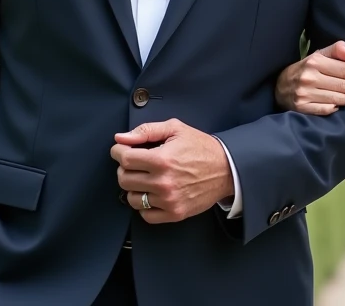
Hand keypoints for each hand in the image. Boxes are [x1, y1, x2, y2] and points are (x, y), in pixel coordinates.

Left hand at [111, 120, 232, 223]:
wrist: (226, 169)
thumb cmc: (201, 147)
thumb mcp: (176, 129)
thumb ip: (146, 131)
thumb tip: (121, 138)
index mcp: (162, 159)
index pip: (125, 159)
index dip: (118, 152)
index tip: (121, 150)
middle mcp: (163, 182)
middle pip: (124, 179)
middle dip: (124, 168)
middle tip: (135, 163)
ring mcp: (168, 200)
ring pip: (132, 198)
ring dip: (133, 187)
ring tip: (144, 178)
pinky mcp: (174, 213)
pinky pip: (145, 214)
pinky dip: (144, 205)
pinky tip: (152, 193)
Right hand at [275, 41, 344, 114]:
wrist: (280, 86)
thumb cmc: (305, 69)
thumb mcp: (319, 55)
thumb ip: (338, 51)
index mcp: (315, 61)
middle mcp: (309, 78)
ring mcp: (305, 94)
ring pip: (339, 99)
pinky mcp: (302, 108)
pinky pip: (328, 110)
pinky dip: (337, 107)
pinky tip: (339, 104)